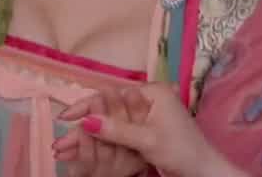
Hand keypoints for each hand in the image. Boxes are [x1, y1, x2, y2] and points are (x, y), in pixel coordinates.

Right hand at [58, 82, 243, 176]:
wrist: (201, 169)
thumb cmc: (181, 149)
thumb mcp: (147, 139)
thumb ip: (117, 129)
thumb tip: (86, 120)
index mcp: (153, 92)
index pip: (113, 94)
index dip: (87, 105)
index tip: (65, 118)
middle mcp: (149, 99)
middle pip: (109, 110)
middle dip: (83, 127)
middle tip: (60, 144)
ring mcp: (146, 116)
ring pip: (111, 123)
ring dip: (88, 137)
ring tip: (64, 151)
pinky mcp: (144, 131)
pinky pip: (118, 134)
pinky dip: (101, 142)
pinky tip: (82, 152)